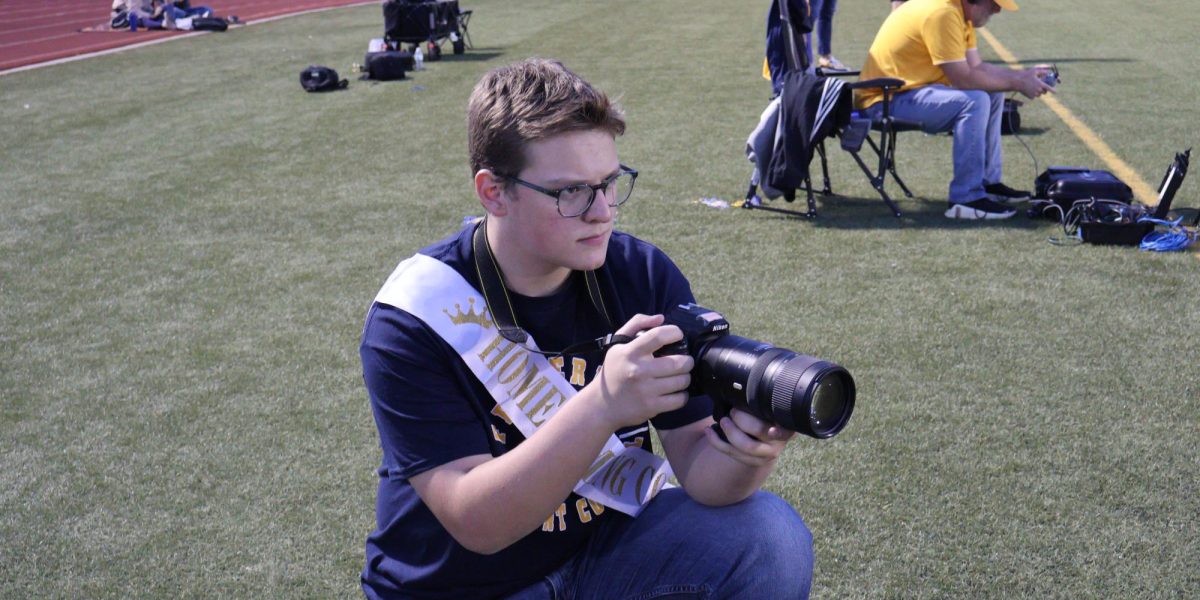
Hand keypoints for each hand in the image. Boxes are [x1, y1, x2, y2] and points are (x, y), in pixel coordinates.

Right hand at [593, 314, 693, 428]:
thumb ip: (637, 324)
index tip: (677, 335)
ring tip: (680, 376)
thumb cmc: (614, 370)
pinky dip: (682, 395)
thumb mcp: (618, 343)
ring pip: (682, 381)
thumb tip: (661, 318)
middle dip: (687, 360)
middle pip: (679, 362)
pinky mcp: (651, 407)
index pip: (659, 336)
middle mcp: (638, 371)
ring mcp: (646, 391)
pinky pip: (680, 399)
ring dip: (685, 377)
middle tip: (684, 361)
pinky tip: (675, 391)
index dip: (675, 332)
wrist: (601, 405)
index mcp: (630, 352)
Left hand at [704, 408, 793, 467]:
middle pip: (760, 433)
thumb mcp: (768, 409)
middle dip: (742, 420)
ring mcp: (765, 455)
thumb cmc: (764, 416)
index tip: (771, 430)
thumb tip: (748, 387)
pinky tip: (709, 430)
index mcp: (786, 427)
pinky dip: (716, 441)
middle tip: (733, 411)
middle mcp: (778, 443)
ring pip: (746, 447)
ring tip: (723, 420)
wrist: (763, 438)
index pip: (785, 430)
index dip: (778, 432)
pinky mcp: (751, 462)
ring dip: (730, 432)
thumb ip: (763, 404)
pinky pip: (731, 453)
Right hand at [1016, 68, 1054, 98]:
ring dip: (1038, 92)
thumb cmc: (1026, 75)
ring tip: (1034, 88)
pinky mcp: (1030, 97)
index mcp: (1040, 84)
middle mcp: (1038, 90)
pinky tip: (1029, 90)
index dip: (1053, 90)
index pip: (1049, 88)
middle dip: (1044, 90)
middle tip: (1041, 87)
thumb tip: (1048, 72)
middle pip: (1044, 92)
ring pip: (1039, 95)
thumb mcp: (1035, 71)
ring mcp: (1034, 94)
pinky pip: (1034, 96)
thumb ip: (1043, 71)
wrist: (1017, 82)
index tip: (1055, 91)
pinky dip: (1033, 94)